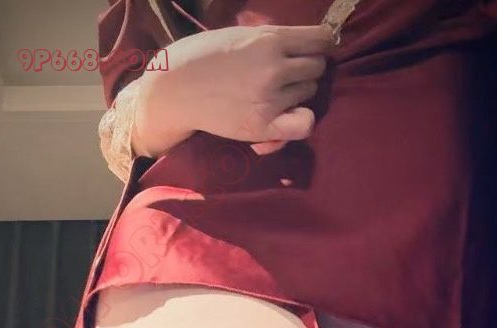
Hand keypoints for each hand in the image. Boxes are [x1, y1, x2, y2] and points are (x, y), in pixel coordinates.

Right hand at [132, 23, 335, 158]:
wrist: (174, 89)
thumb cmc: (202, 58)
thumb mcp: (239, 35)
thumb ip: (271, 39)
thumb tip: (304, 43)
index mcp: (269, 39)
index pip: (321, 39)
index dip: (322, 44)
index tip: (315, 50)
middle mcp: (274, 68)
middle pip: (317, 67)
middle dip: (305, 68)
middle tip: (286, 74)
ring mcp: (270, 98)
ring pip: (310, 92)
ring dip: (298, 92)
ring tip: (273, 93)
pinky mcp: (263, 125)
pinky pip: (305, 124)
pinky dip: (302, 120)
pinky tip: (288, 116)